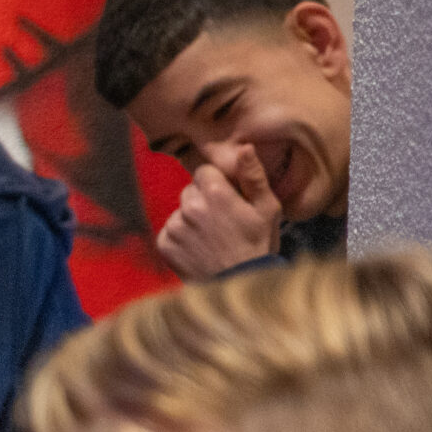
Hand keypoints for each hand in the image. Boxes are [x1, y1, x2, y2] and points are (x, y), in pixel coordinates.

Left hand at [154, 142, 280, 279]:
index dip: (217, 183)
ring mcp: (174, 227)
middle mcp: (189, 207)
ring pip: (179, 211)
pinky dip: (180, 237)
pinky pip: (169, 231)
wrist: (240, 283)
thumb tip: (244, 147)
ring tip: (211, 237)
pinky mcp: (164, 245)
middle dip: (203, 200)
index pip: (203, 172)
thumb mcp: (267, 207)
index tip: (228, 199)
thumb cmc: (258, 244)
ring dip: (191, 220)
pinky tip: (198, 248)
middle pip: (190, 191)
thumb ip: (253, 175)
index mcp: (214, 192)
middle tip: (222, 221)